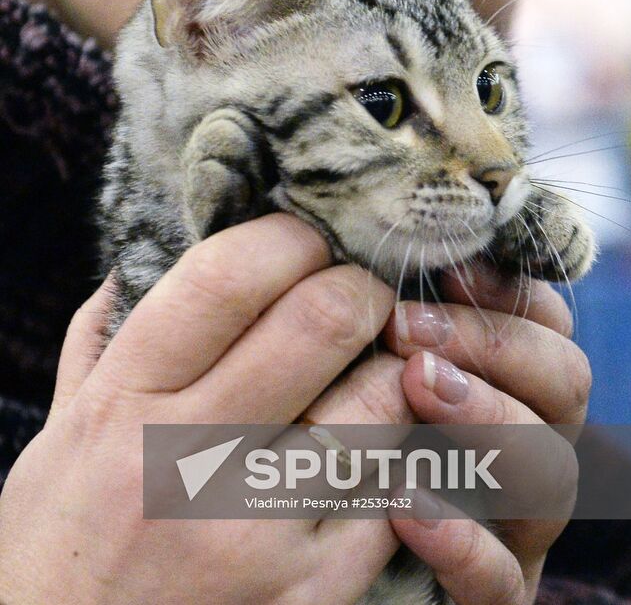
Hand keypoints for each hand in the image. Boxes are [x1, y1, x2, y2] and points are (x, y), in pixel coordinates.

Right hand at [0, 213, 412, 604]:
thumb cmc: (60, 549)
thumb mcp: (56, 439)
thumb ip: (99, 343)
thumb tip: (135, 263)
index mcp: (123, 402)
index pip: (227, 278)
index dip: (289, 236)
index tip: (310, 237)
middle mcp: (187, 461)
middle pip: (322, 321)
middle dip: (361, 287)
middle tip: (364, 290)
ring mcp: (255, 532)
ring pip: (378, 402)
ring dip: (393, 368)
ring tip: (377, 367)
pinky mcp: (311, 594)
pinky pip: (393, 492)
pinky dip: (399, 455)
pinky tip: (376, 448)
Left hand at [383, 266, 591, 604]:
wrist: (329, 551)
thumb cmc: (352, 429)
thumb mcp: (377, 360)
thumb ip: (400, 313)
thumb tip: (379, 242)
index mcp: (518, 383)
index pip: (548, 321)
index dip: (503, 289)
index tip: (442, 267)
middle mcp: (534, 445)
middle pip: (565, 383)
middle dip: (494, 343)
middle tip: (408, 326)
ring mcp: (522, 524)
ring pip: (550, 470)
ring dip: (488, 418)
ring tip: (415, 386)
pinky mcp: (497, 592)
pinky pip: (502, 580)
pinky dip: (462, 539)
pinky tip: (404, 500)